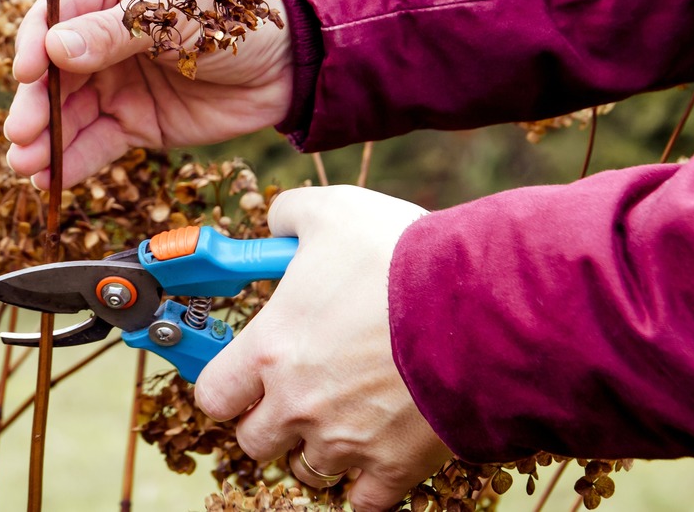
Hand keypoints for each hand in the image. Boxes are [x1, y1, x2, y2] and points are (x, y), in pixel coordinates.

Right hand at [4, 0, 292, 187]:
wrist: (290, 62)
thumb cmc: (235, 14)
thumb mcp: (175, 14)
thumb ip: (115, 33)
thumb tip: (54, 47)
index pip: (55, 15)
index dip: (33, 43)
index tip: (24, 73)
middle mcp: (102, 37)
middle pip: (54, 71)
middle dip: (35, 103)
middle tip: (20, 132)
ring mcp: (116, 82)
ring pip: (69, 113)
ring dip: (44, 139)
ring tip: (25, 165)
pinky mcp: (135, 123)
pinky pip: (97, 143)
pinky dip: (72, 162)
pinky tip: (49, 179)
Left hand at [193, 185, 449, 511]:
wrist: (480, 305)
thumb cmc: (401, 257)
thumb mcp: (333, 211)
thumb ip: (289, 216)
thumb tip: (276, 222)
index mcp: (269, 350)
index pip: (213, 395)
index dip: (226, 384)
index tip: (242, 373)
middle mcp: (297, 405)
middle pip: (254, 441)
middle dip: (269, 418)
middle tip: (296, 391)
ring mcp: (346, 442)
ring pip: (308, 470)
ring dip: (316, 448)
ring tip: (341, 416)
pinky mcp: (396, 465)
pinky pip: (364, 500)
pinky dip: (366, 483)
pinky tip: (376, 453)